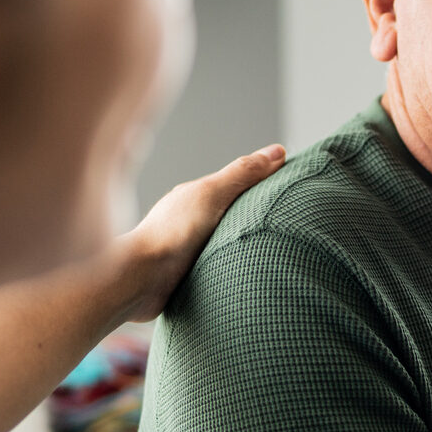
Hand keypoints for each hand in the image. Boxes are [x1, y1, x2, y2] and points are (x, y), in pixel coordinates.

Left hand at [118, 144, 286, 321]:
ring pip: (224, 242)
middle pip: (232, 214)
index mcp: (196, 198)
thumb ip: (242, 174)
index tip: (292, 186)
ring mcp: (187, 249)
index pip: (237, 185)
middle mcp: (191, 221)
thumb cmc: (172, 234)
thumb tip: (277, 151)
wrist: (139, 280)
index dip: (264, 184)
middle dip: (257, 217)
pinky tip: (247, 275)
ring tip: (275, 253)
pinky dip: (231, 268)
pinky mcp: (186, 278)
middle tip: (291, 222)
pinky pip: (216, 269)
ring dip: (243, 246)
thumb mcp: (212, 194)